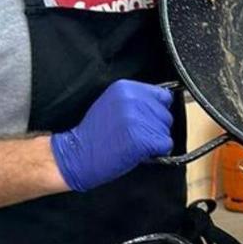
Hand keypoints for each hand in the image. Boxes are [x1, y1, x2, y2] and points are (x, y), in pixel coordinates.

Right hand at [50, 80, 173, 191]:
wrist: (76, 155)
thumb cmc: (93, 135)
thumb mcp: (111, 104)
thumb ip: (135, 100)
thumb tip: (162, 104)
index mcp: (125, 88)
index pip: (162, 96)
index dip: (156, 112)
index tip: (146, 121)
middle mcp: (133, 99)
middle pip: (166, 114)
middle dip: (156, 128)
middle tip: (136, 136)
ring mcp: (138, 119)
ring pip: (166, 130)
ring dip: (155, 141)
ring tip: (133, 144)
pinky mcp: (142, 139)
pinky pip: (165, 145)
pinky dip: (157, 152)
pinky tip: (138, 153)